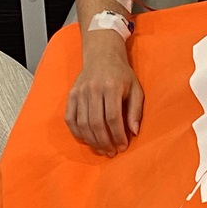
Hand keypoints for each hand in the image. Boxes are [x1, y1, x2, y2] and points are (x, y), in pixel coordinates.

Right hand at [66, 32, 143, 154]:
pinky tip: (87, 140)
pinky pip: (70, 119)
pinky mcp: (71, 95)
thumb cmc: (121, 74)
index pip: (113, 117)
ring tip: (101, 150)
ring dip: (92, 141)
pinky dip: (77, 132)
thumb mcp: (136, 88)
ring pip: (82, 123)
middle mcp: (93, 89)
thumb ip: (136, 110)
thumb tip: (134, 132)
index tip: (123, 146)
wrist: (101, 54)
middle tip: (111, 153)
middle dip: (104, 142)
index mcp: (112, 87)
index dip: (118, 135)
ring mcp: (80, 92)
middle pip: (96, 123)